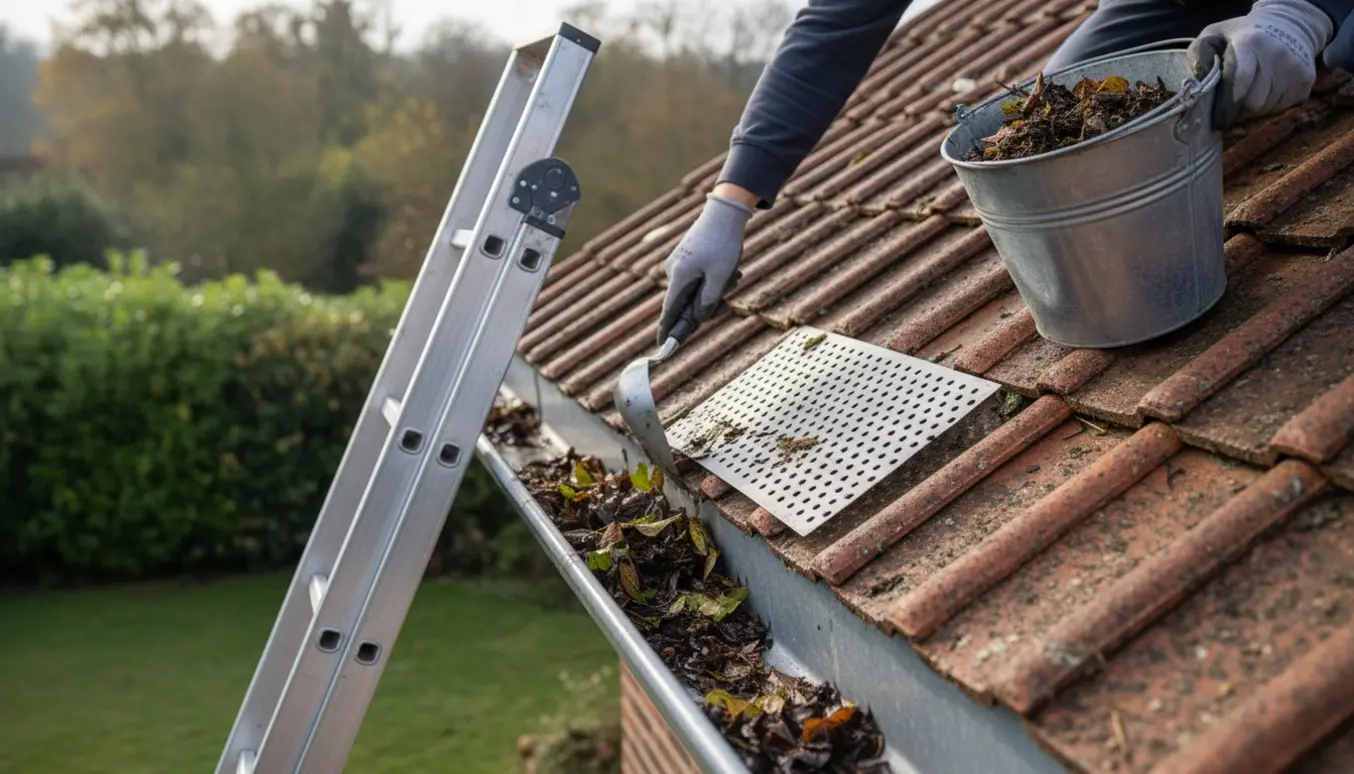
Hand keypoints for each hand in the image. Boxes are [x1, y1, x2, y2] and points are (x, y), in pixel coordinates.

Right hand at [656, 186, 755, 345]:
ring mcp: (680, 262)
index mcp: (678, 277)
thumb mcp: (720, 278)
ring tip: (735, 275)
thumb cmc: (723, 244)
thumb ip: (708, 302)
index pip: (669, 311)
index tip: (662, 345)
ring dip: (717, 288)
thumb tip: (699, 317)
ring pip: (698, 288)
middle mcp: (674, 271)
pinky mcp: (688, 256)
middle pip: (687, 302)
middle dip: (709, 304)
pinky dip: (715, 278)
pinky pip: (700, 276)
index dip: (667, 329)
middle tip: (728, 305)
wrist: (725, 210)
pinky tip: (731, 268)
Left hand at [1187, 0, 1333, 128]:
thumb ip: (1201, 54)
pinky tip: (1265, 91)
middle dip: (1236, 111)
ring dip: (1251, 110)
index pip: (1239, 83)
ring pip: (1266, 109)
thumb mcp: (1216, 35)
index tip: (1216, 121)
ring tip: (1247, 94)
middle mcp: (1277, 56)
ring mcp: (1294, 70)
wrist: (1289, 25)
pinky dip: (1268, 107)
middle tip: (1229, 107)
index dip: (1226, 107)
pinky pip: (1281, 109)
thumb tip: (1196, 83)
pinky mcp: (1305, 83)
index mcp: (1251, 43)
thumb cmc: (1243, 35)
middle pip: (1252, 103)